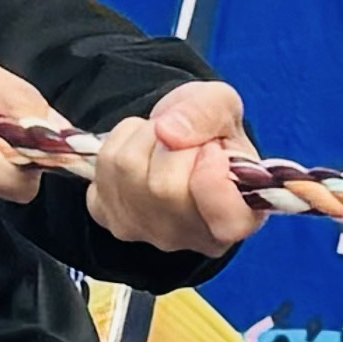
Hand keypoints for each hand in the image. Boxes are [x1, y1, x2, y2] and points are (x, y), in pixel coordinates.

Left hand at [79, 78, 262, 258]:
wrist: (175, 136)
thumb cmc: (209, 130)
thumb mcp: (223, 105)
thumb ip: (208, 111)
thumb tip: (169, 133)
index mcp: (240, 217)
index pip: (226, 219)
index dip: (213, 180)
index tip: (213, 150)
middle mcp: (194, 236)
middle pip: (165, 188)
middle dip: (172, 142)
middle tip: (187, 139)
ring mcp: (147, 232)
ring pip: (128, 168)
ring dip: (144, 135)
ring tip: (164, 140)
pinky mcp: (111, 218)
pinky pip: (103, 169)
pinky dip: (118, 143)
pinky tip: (141, 152)